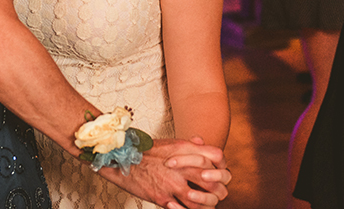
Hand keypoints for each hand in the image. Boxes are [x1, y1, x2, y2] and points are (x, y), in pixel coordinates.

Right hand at [101, 137, 228, 208]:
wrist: (122, 159)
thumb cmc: (146, 151)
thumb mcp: (169, 142)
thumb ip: (188, 144)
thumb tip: (202, 142)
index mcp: (185, 150)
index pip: (216, 158)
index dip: (222, 168)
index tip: (220, 175)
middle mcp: (182, 167)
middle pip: (212, 182)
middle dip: (218, 191)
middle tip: (218, 195)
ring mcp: (172, 183)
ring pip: (200, 201)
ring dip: (206, 205)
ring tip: (206, 206)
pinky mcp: (163, 197)